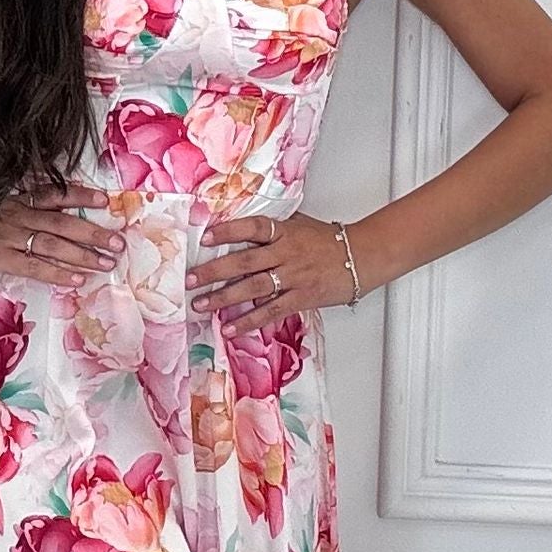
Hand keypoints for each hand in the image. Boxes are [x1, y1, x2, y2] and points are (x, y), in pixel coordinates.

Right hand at [0, 178, 126, 287]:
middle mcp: (18, 214)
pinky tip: (77, 279)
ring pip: (53, 243)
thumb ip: (20, 212)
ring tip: (106, 262)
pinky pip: (33, 265)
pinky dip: (57, 272)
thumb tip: (47, 223)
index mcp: (17, 200)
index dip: (81, 195)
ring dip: (83, 254)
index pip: (55, 194)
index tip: (106, 199)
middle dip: (93, 232)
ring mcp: (9, 235)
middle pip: (63, 221)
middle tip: (118, 242)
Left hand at [188, 211, 356, 329]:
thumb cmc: (329, 240)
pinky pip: (270, 311)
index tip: (205, 237)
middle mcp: (286, 253)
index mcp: (285, 232)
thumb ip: (274, 226)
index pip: (252, 227)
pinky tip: (229, 328)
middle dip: (214, 271)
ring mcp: (293, 277)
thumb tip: (243, 225)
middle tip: (190, 279)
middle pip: (244, 262)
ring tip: (201, 304)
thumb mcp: (300, 224)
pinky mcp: (300, 298)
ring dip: (223, 298)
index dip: (228, 231)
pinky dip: (248, 321)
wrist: (362, 257)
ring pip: (253, 288)